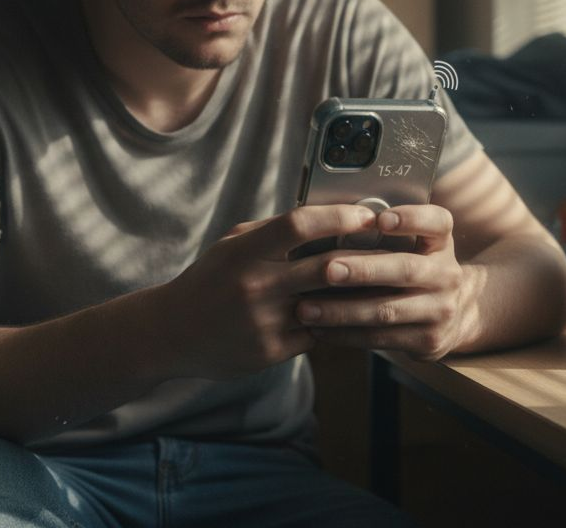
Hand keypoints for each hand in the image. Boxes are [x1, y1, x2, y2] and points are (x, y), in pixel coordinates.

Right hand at [158, 204, 377, 379]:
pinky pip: (316, 333)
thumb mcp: (232, 245)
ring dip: (358, 294)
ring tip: (385, 282)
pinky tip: (350, 314)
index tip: (366, 215)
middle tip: (393, 250)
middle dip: (364, 258)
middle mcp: (255, 286)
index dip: (338, 217)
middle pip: (324, 266)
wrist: (171, 332)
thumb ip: (272, 231)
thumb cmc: (210, 279)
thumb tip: (324, 214)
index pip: (299, 225)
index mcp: (245, 252)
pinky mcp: (270, 351)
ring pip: (327, 305)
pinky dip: (333, 322)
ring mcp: (264, 322)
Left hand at [297, 204, 474, 360]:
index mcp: (442, 243)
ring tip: (307, 309)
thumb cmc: (417, 270)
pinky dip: (346, 334)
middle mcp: (447, 275)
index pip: (437, 222)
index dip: (411, 219)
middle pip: (406, 269)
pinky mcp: (427, 341)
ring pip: (387, 311)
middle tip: (328, 269)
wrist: (454, 317)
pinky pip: (380, 338)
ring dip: (342, 311)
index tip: (380, 219)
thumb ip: (387, 235)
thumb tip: (332, 221)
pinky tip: (320, 329)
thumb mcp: (417, 246)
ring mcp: (440, 310)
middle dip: (364, 270)